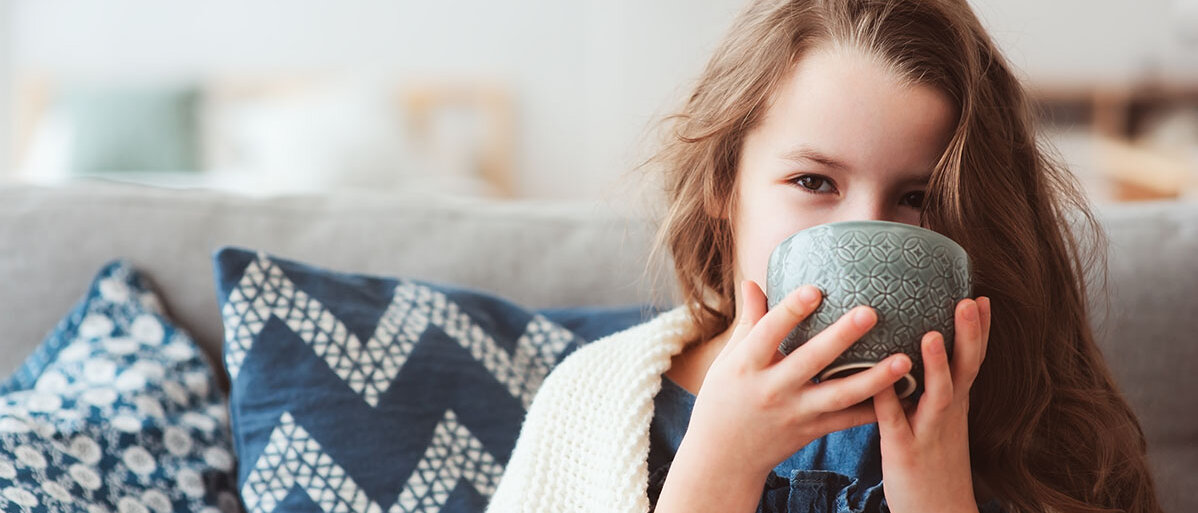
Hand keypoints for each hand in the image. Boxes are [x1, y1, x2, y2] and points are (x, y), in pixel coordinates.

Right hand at [656, 280, 912, 512]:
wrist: (724, 457)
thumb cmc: (723, 399)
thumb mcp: (728, 360)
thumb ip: (748, 322)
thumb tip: (754, 281)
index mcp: (746, 365)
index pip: (769, 333)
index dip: (790, 311)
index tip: (815, 289)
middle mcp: (772, 389)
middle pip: (811, 361)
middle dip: (841, 337)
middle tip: (870, 313)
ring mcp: (795, 413)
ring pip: (839, 395)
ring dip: (874, 379)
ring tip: (904, 360)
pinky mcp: (812, 430)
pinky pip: (848, 420)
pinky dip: (876, 409)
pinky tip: (904, 395)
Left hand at [872, 296, 991, 512]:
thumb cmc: (933, 463)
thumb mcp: (939, 422)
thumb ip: (929, 389)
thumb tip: (912, 352)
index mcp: (955, 404)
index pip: (972, 361)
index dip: (979, 331)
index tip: (980, 296)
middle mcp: (947, 414)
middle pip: (965, 370)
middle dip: (969, 335)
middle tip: (968, 300)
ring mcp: (928, 432)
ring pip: (937, 395)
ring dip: (937, 365)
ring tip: (932, 334)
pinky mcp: (903, 451)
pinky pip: (894, 422)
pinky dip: (888, 400)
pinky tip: (878, 380)